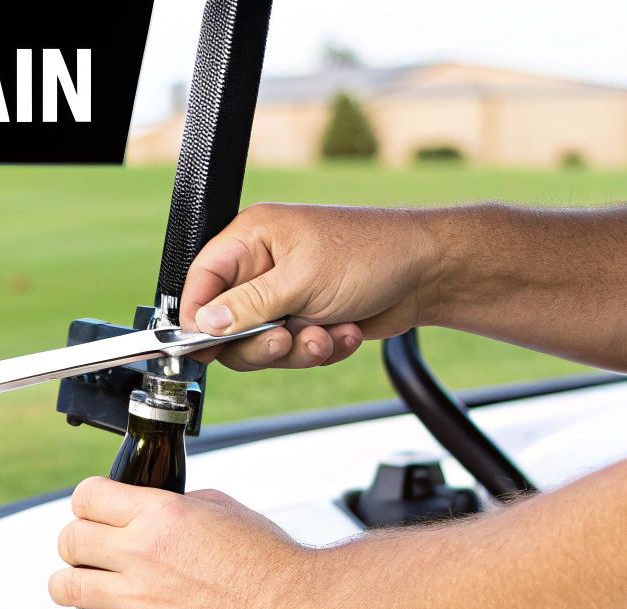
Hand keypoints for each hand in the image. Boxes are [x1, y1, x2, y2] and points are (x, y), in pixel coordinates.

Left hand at [47, 477, 320, 608]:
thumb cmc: (271, 562)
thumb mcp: (223, 508)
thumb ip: (179, 505)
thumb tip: (159, 510)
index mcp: (160, 513)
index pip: (87, 497)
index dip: (86, 504)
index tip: (92, 515)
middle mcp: (141, 551)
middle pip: (69, 540)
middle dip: (76, 544)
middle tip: (88, 553)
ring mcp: (138, 597)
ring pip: (65, 586)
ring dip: (69, 585)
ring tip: (81, 589)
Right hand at [180, 203, 438, 370]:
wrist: (427, 274)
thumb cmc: (372, 254)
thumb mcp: (301, 280)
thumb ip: (246, 306)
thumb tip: (204, 324)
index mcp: (252, 238)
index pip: (201, 281)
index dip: (198, 317)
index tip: (205, 346)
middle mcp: (263, 267)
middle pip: (226, 326)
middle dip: (261, 342)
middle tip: (287, 339)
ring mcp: (285, 297)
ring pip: (262, 347)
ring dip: (297, 349)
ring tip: (326, 334)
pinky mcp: (307, 321)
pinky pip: (294, 353)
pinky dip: (321, 349)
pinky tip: (345, 331)